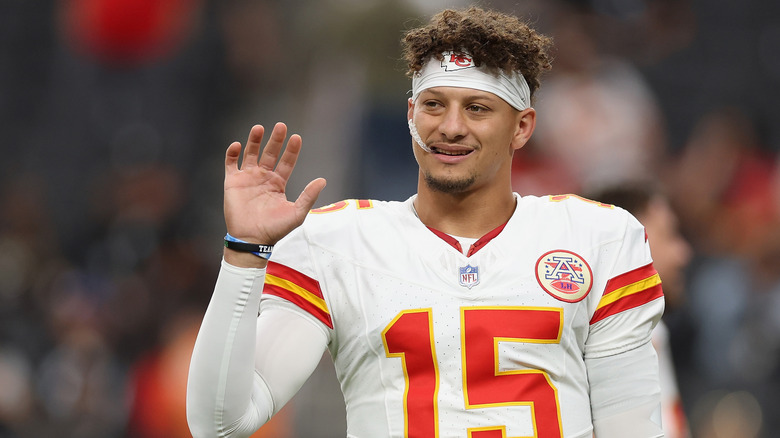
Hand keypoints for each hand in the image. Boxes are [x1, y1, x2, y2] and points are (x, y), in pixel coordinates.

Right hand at [223, 123, 325, 265]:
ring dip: (254, 141)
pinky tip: (238, 144)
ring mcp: (248, 179)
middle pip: (270, 153)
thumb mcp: (296, 212)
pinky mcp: (232, 182)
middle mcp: (263, 178)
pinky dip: (233, 153)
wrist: (252, 240)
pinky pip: (231, 163)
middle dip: (275, 140)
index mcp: (278, 183)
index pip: (287, 162)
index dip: (292, 150)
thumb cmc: (275, 229)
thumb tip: (322, 180)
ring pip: (250, 154)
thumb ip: (309, 196)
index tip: (297, 137)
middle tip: (281, 125)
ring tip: (259, 128)